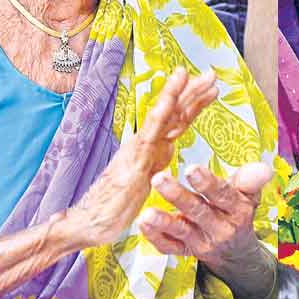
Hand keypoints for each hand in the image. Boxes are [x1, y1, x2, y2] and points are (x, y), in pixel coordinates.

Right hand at [64, 70, 218, 249]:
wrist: (86, 225)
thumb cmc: (112, 209)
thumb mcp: (142, 186)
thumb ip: (150, 170)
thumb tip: (157, 160)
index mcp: (152, 151)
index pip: (176, 122)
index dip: (193, 104)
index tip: (211, 89)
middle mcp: (145, 145)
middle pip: (173, 113)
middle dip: (192, 92)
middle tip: (212, 74)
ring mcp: (139, 151)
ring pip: (161, 116)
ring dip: (177, 94)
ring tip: (189, 74)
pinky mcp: (134, 161)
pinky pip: (151, 133)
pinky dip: (161, 113)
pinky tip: (171, 99)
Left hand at [143, 162, 272, 270]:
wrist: (236, 251)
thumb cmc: (238, 211)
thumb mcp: (249, 195)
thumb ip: (250, 180)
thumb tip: (264, 169)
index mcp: (237, 210)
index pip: (223, 196)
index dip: (208, 184)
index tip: (191, 170)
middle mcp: (219, 228)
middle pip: (198, 211)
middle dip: (178, 196)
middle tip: (159, 179)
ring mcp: (201, 242)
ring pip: (181, 231)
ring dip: (164, 222)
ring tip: (147, 213)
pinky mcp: (185, 252)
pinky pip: (169, 247)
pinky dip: (155, 237)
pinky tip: (143, 223)